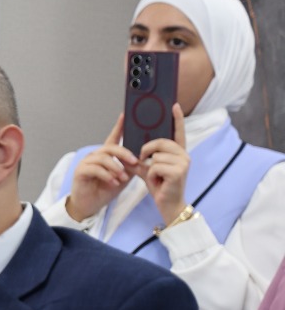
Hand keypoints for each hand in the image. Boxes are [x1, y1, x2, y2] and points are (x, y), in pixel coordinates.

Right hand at [64, 116, 137, 220]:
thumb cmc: (105, 190)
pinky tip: (113, 182)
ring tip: (123, 178)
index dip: (118, 127)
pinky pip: (95, 169)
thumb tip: (144, 159)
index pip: (113, 138)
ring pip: (103, 158)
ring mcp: (86, 163)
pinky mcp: (80, 172)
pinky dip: (106, 175)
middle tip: (134, 162)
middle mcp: (95, 156)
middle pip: (110, 147)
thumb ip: (131, 167)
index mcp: (105, 156)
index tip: (125, 116)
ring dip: (116, 168)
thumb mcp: (124, 178)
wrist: (90, 205)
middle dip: (124, 154)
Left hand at [139, 105, 190, 226]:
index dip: (177, 118)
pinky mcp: (178, 172)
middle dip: (146, 151)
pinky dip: (151, 176)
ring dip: (149, 169)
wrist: (168, 204)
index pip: (178, 132)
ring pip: (155, 157)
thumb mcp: (148, 169)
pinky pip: (155, 167)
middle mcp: (184, 155)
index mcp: (178, 152)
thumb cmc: (160, 186)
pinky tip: (158, 183)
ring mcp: (183, 163)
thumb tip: (126, 148)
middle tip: (144, 161)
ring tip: (156, 178)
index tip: (174, 105)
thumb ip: (141, 157)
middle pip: (160, 142)